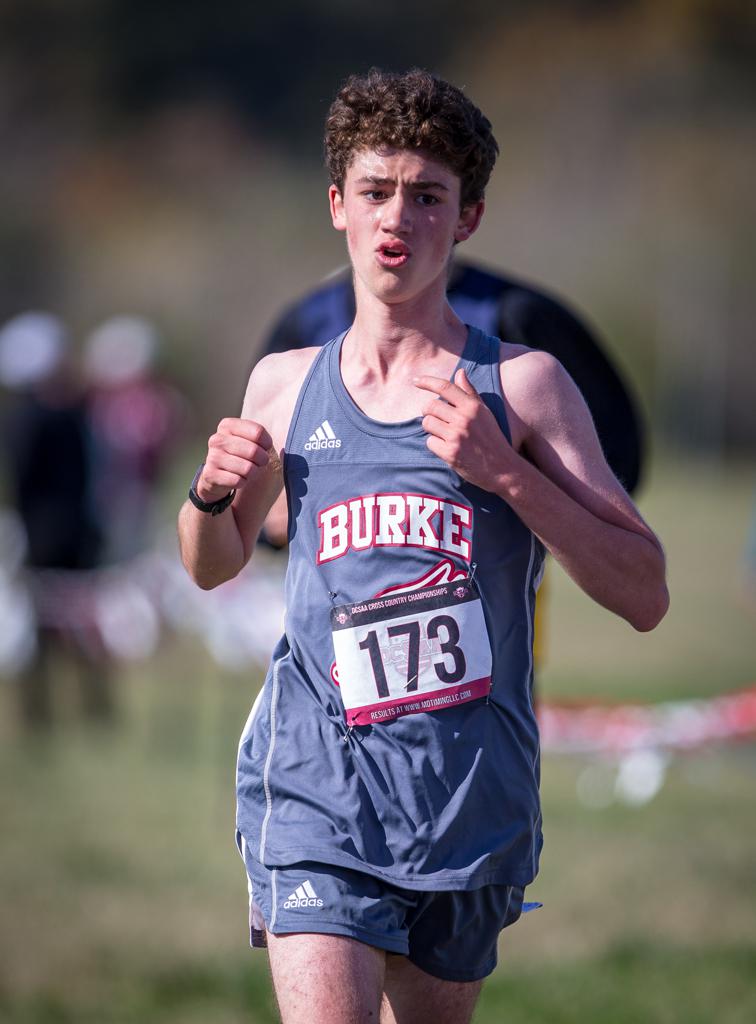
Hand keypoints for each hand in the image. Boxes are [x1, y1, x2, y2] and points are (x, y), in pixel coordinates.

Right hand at [197, 418, 274, 501]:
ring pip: (247, 468)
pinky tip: (237, 479)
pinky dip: (243, 482)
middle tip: (258, 463)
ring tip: (247, 471)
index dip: (267, 443)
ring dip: (253, 473)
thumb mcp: (249, 442)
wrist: (216, 476)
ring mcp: (212, 457)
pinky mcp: (211, 474)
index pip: (258, 431)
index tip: (265, 448)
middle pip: (253, 450)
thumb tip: (283, 451)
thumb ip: (264, 439)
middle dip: (262, 460)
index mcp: (227, 426)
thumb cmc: (239, 456)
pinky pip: (238, 481)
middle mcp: (217, 439)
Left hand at [415, 369, 511, 490]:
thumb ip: (470, 393)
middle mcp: (464, 419)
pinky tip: (448, 448)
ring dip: (432, 429)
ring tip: (445, 435)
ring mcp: (457, 436)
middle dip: (428, 412)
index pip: (445, 387)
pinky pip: (430, 442)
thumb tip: (460, 372)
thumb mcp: (485, 412)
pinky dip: (435, 445)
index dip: (427, 382)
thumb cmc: (492, 438)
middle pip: (430, 406)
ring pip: (427, 424)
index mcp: (473, 406)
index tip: (415, 381)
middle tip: (437, 420)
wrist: (502, 468)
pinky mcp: (450, 453)